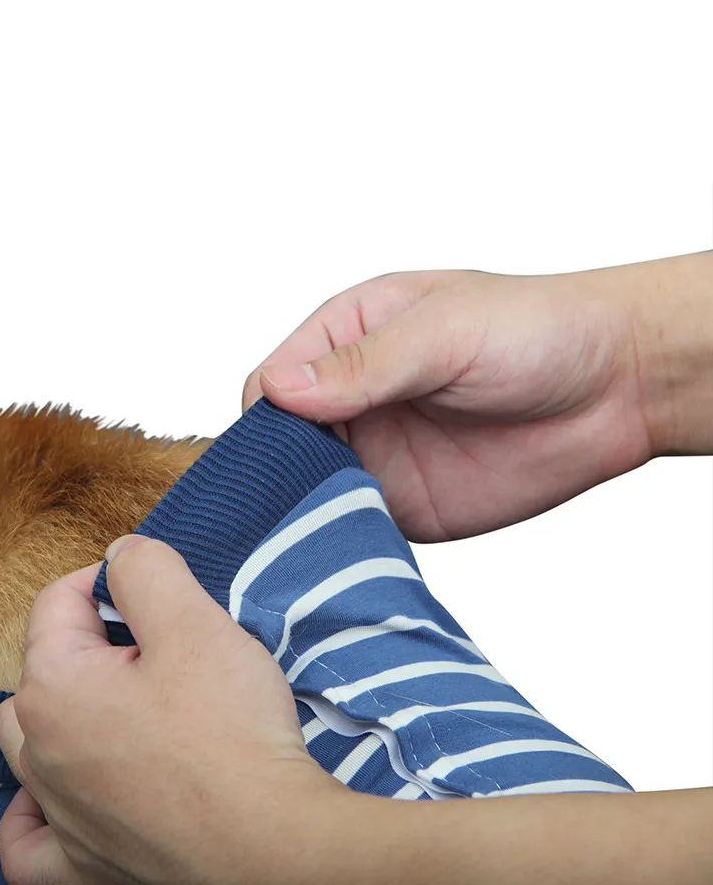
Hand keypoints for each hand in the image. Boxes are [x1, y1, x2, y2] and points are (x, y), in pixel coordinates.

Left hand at [0, 535, 335, 884]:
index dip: (110, 581)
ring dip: (59, 717)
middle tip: (151, 648)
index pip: (58, 602)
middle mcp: (39, 753)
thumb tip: (120, 555)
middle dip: (86, 645)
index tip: (156, 589)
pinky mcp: (83, 868)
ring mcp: (58, 816)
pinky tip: (55, 803)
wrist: (271, 845)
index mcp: (54, 686)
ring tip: (116, 707)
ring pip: (29, 747)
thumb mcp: (194, 622)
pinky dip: (34, 818)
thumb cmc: (231, 734)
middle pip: (41, 670)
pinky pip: (29, 843)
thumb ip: (147, 571)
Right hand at [242, 263, 658, 541]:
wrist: (619, 385)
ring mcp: (374, 454)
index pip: (271, 381)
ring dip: (302, 515)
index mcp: (345, 338)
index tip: (277, 449)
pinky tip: (343, 555)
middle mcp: (350, 399)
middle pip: (278, 443)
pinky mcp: (404, 505)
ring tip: (306, 537)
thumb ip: (364, 363)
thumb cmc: (534, 329)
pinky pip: (353, 529)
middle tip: (283, 506)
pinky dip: (340, 545)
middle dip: (273, 475)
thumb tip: (279, 390)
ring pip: (307, 492)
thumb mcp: (444, 331)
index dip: (265, 417)